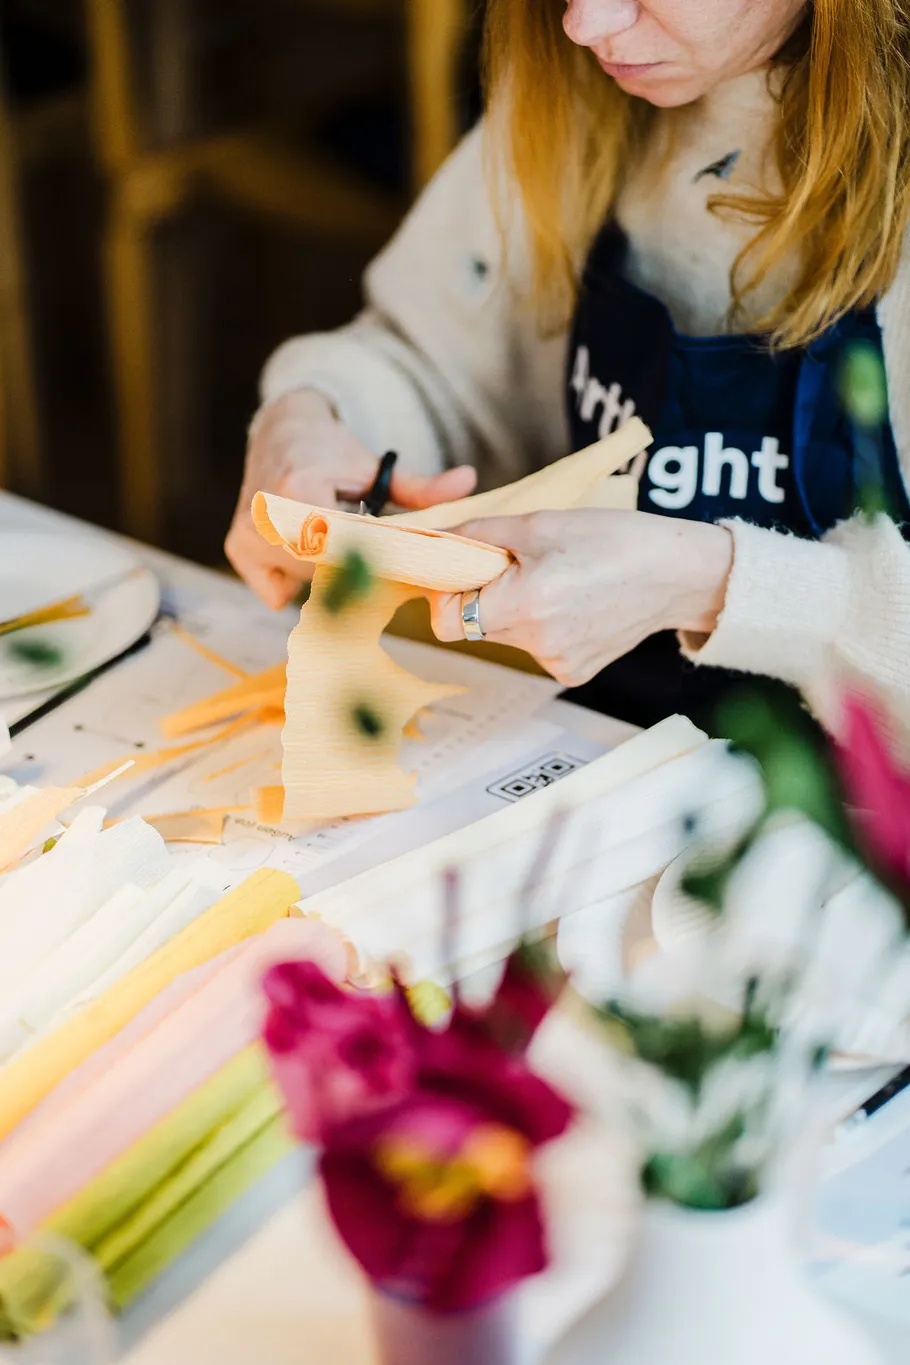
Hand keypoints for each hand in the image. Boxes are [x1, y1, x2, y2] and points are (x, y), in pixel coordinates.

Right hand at [225, 389, 476, 607]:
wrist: (280, 433)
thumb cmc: (332, 451)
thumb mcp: (374, 465)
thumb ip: (421, 487)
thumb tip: (469, 481)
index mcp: (300, 490)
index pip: (344, 551)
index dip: (372, 563)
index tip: (393, 563)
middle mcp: (265, 515)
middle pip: (326, 573)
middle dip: (353, 572)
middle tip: (372, 558)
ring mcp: (247, 535)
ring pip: (305, 582)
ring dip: (328, 574)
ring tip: (337, 546)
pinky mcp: (238, 548)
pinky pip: (279, 589)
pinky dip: (297, 579)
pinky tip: (306, 553)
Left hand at [429, 510, 732, 685]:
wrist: (676, 575)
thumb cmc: (614, 540)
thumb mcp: (540, 523)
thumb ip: (479, 533)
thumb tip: (434, 537)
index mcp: (523, 604)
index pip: (447, 621)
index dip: (447, 595)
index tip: (465, 572)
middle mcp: (536, 644)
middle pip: (478, 625)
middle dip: (487, 594)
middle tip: (521, 565)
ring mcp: (556, 664)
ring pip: (509, 637)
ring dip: (518, 610)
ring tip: (559, 581)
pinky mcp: (574, 673)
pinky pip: (539, 648)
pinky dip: (546, 626)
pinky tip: (577, 604)